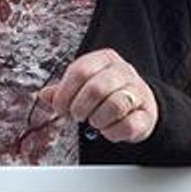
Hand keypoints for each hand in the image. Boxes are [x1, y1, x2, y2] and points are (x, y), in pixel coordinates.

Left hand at [38, 49, 156, 143]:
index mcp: (105, 59)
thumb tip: (44, 95)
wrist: (139, 105)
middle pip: (96, 88)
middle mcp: (123, 72)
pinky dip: (112, 132)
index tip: (60, 108)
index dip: (65, 93)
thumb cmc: (106, 94)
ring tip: (94, 122)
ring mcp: (138, 92)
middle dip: (80, 108)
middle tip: (77, 116)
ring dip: (97, 119)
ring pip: (115, 105)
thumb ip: (62, 91)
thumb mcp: (82, 86)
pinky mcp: (147, 114)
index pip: (80, 70)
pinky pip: (128, 125)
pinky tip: (108, 129)